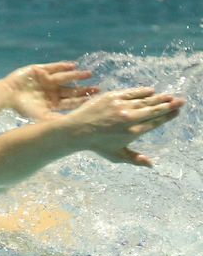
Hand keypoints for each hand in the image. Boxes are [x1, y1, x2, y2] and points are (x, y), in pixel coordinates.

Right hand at [5, 61, 97, 120]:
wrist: (5, 96)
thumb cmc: (21, 109)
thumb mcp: (40, 117)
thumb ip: (55, 120)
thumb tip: (72, 126)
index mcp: (51, 104)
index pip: (70, 102)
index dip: (82, 101)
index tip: (95, 100)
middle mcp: (50, 92)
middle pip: (71, 90)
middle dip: (83, 89)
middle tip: (97, 88)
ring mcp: (45, 80)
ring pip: (65, 77)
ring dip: (76, 76)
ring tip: (89, 73)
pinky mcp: (39, 70)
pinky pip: (54, 67)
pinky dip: (63, 66)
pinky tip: (73, 65)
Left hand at [62, 85, 184, 165]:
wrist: (76, 130)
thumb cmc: (97, 145)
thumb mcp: (116, 155)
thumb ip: (135, 159)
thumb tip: (151, 165)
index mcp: (132, 133)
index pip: (155, 122)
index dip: (167, 116)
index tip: (176, 112)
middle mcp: (128, 119)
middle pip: (154, 110)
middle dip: (169, 105)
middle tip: (180, 101)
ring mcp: (121, 107)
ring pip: (145, 100)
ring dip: (159, 98)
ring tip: (169, 96)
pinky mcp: (113, 97)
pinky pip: (132, 92)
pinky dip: (142, 91)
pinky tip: (151, 91)